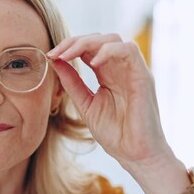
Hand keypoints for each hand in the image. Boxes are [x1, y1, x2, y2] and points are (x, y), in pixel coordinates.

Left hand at [46, 33, 188, 193]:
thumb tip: (55, 61)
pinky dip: (108, 51)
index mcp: (107, 73)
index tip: (50, 55)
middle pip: (98, 38)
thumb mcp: (85, 103)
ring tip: (67, 55)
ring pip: (112, 39)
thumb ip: (72, 82)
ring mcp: (132, 70)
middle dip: (73, 41)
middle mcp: (120, 68)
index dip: (68, 47)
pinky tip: (92, 62)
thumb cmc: (113, 132)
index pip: (88, 48)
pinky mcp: (143, 76)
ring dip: (87, 42)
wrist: (135, 155)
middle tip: (55, 53)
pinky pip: (128, 50)